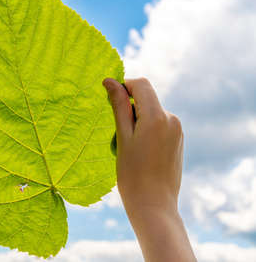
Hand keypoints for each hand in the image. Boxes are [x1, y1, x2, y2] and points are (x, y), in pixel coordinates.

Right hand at [103, 78, 194, 261]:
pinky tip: (140, 154)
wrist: (154, 206)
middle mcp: (172, 119)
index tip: (109, 99)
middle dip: (129, 110)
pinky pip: (159, 126)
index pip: (141, 84)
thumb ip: (119, 106)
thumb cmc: (132, 174)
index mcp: (158, 116)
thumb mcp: (122, 137)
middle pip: (146, 100)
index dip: (124, 86)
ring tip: (129, 149)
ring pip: (151, 114)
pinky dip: (146, 132)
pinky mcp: (178, 141)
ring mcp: (178, 131)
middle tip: (118, 136)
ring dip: (136, 123)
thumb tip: (110, 81)